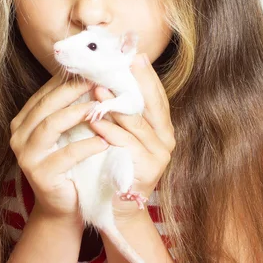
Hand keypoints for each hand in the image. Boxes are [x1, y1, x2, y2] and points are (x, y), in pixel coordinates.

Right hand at [9, 72, 108, 223]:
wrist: (64, 205)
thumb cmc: (70, 162)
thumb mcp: (68, 131)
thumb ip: (72, 106)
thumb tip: (94, 75)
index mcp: (24, 119)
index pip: (46, 92)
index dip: (68, 80)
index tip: (92, 69)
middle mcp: (19, 134)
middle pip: (47, 104)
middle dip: (72, 90)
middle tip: (97, 81)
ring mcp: (27, 155)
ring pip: (51, 125)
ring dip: (77, 113)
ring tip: (100, 107)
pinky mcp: (40, 175)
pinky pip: (66, 155)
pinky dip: (86, 145)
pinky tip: (104, 141)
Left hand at [88, 53, 175, 222]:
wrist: (115, 207)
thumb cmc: (116, 165)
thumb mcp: (123, 134)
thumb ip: (122, 111)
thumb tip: (108, 79)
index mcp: (161, 127)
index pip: (156, 95)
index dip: (146, 75)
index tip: (134, 55)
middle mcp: (166, 138)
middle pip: (153, 103)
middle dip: (139, 81)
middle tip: (128, 60)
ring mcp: (160, 154)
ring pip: (138, 123)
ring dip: (117, 104)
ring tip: (99, 88)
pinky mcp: (149, 168)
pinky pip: (128, 144)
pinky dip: (111, 131)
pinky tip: (96, 120)